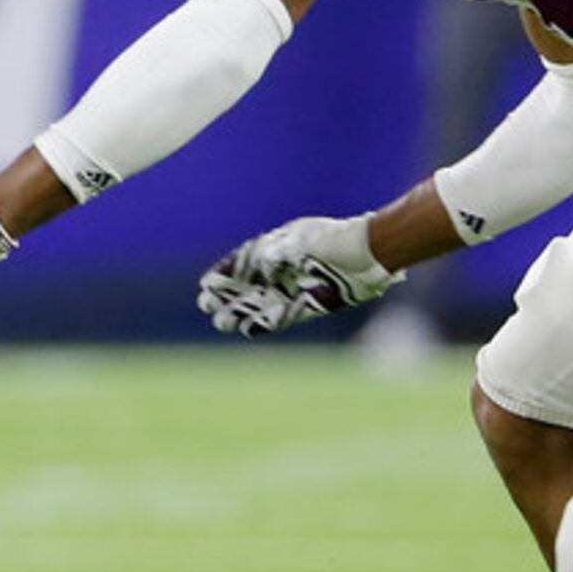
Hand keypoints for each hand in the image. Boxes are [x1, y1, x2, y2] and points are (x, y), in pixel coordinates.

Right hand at [196, 212, 399, 337]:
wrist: (367, 255)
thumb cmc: (334, 241)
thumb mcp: (302, 241)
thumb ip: (278, 253)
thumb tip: (262, 266)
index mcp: (278, 247)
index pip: (244, 262)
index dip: (226, 272)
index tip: (206, 284)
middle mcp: (284, 270)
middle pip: (249, 285)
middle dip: (227, 296)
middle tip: (205, 306)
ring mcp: (295, 288)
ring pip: (261, 303)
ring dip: (240, 312)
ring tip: (220, 322)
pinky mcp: (310, 305)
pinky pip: (281, 316)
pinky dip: (264, 323)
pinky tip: (247, 330)